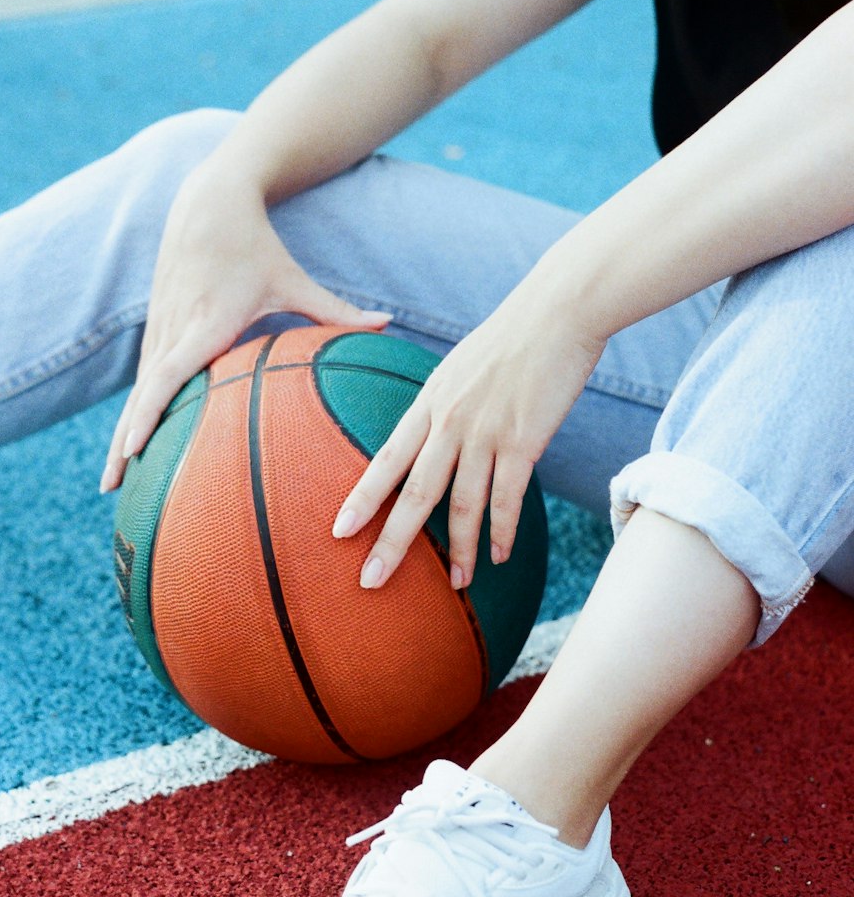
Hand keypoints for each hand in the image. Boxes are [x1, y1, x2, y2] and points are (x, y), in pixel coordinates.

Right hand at [100, 168, 390, 490]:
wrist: (207, 202)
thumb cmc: (256, 245)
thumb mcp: (294, 278)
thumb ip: (336, 310)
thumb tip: (387, 324)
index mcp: (207, 322)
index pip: (168, 375)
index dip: (148, 413)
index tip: (133, 450)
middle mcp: (175, 328)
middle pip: (141, 396)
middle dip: (123, 443)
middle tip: (112, 488)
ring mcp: (160, 328)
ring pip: (134, 392)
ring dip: (119, 435)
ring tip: (111, 483)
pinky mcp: (156, 327)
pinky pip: (140, 380)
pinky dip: (131, 413)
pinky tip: (126, 447)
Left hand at [331, 272, 604, 589]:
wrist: (558, 311)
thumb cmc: (512, 338)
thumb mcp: (460, 367)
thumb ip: (443, 403)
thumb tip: (433, 432)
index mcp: (429, 402)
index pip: (385, 460)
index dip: (361, 499)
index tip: (337, 531)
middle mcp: (449, 421)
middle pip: (413, 494)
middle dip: (390, 542)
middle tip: (369, 580)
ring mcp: (486, 433)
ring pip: (462, 505)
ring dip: (458, 551)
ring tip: (456, 585)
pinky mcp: (523, 441)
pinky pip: (508, 499)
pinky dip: (503, 532)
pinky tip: (499, 556)